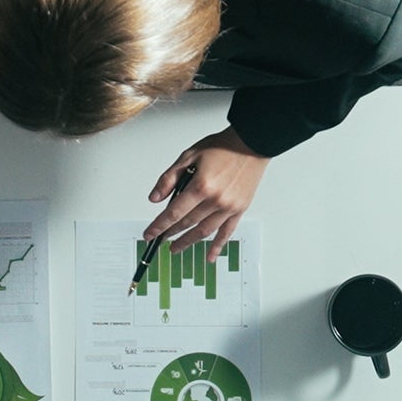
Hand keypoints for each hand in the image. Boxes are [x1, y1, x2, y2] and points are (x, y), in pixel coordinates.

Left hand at [143, 127, 270, 260]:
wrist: (251, 143)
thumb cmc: (222, 147)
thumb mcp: (189, 156)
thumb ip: (169, 178)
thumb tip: (155, 198)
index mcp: (201, 186)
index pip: (173, 213)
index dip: (158, 226)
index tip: (149, 234)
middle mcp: (215, 200)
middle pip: (187, 223)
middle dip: (170, 233)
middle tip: (160, 240)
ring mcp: (229, 207)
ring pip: (204, 231)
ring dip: (188, 242)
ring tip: (176, 248)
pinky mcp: (239, 209)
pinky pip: (227, 232)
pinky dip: (217, 246)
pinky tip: (210, 257)